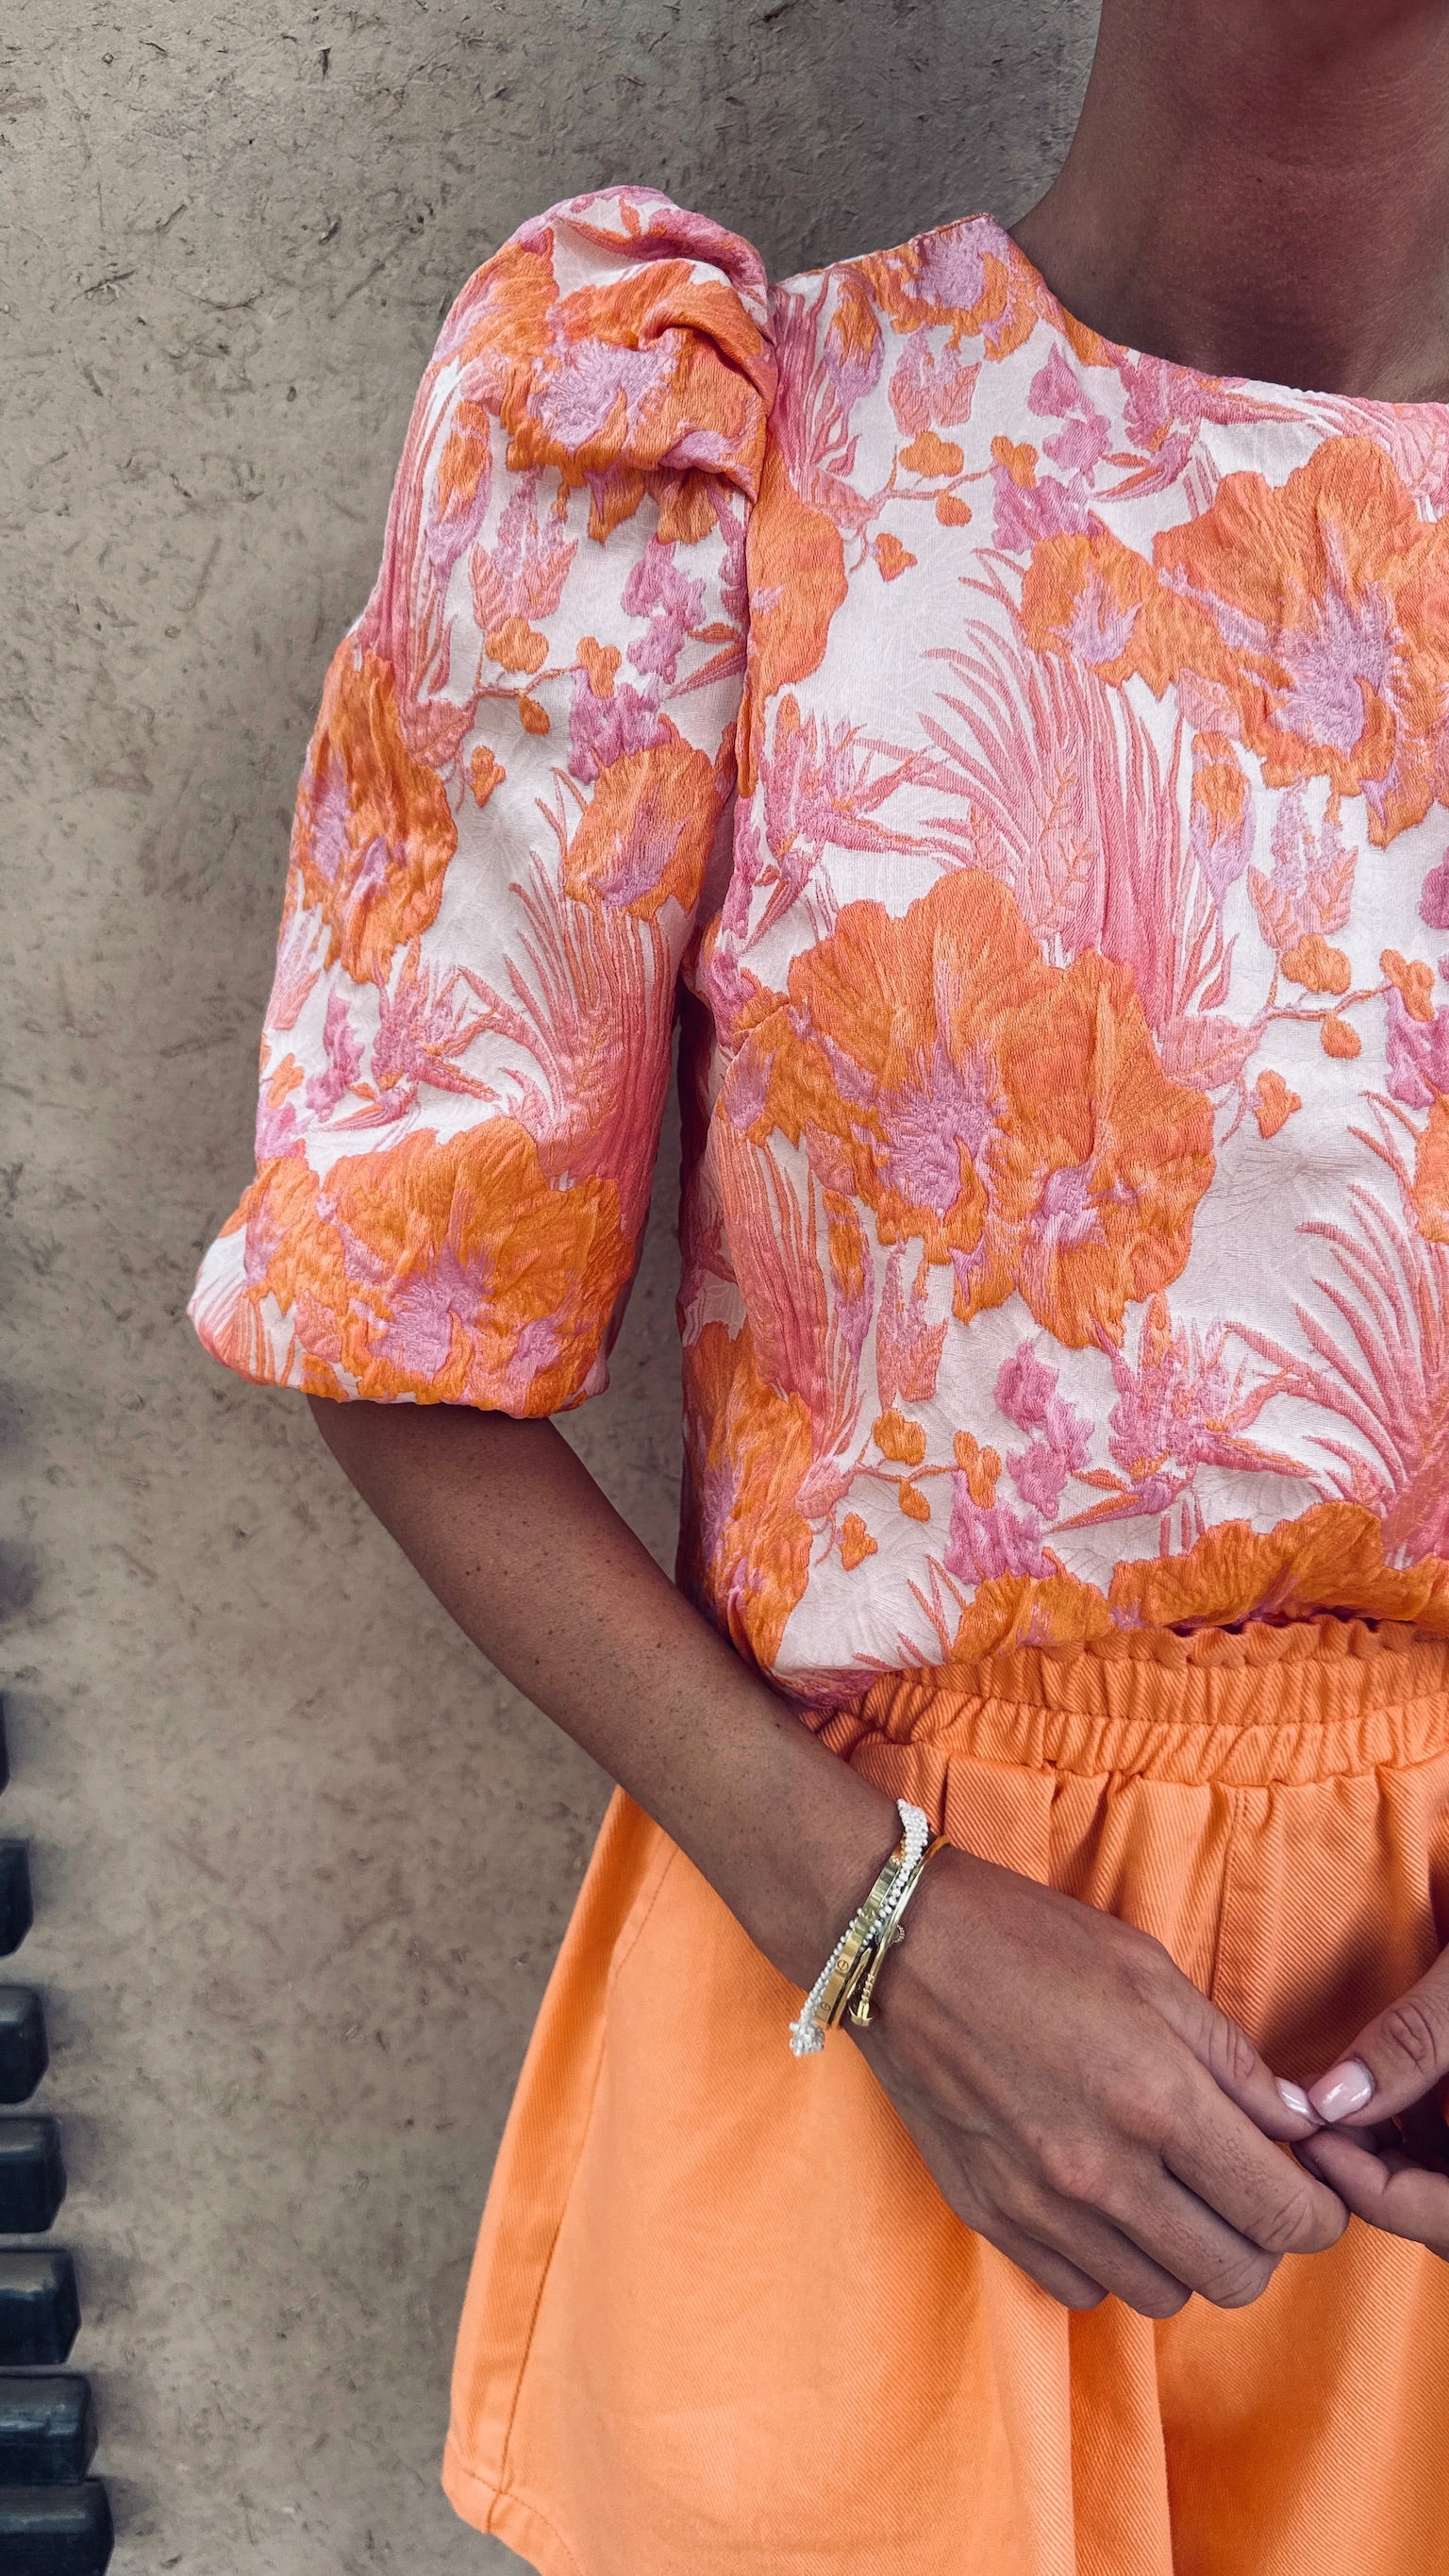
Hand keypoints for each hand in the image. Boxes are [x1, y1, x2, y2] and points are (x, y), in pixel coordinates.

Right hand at [853, 1845, 1347, 2315]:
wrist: (897, 1946)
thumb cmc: (1027, 1939)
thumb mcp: (1149, 1970)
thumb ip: (1232, 2059)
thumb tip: (1296, 2124)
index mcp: (1157, 2098)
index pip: (1281, 2213)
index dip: (1318, 2214)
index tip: (1311, 2192)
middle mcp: (1104, 2170)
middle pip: (1233, 2276)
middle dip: (1261, 2242)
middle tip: (1244, 2190)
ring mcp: (1042, 2205)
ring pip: (1161, 2295)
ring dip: (1184, 2255)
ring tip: (1169, 2192)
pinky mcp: (991, 2218)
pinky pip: (1082, 2290)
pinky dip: (1109, 2262)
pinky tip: (1102, 2201)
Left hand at [1295, 1949, 1448, 2256]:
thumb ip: (1411, 2044)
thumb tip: (1328, 2101)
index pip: (1448, 2223)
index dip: (1372, 2191)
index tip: (1313, 2137)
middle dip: (1379, 2176)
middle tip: (1319, 2120)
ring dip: (1401, 2156)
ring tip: (1348, 2100)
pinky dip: (1428, 2133)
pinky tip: (1395, 2089)